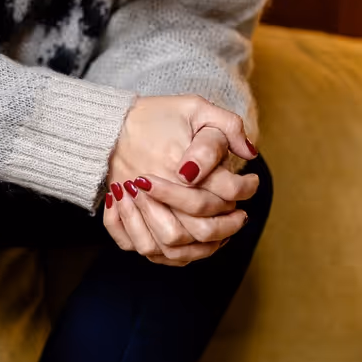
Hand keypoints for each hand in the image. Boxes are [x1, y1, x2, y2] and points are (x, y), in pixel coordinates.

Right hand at [103, 93, 259, 266]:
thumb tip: (249, 152)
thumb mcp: (194, 106)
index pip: (223, 192)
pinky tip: (190, 244)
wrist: (110, 123)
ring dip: (202, 247)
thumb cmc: (154, 115)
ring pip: (174, 246)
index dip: (245, 190)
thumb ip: (227, 124)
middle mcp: (156, 190)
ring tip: (220, 236)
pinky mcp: (125, 215)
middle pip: (201, 228)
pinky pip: (147, 249)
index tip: (252, 183)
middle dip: (228, 226)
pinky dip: (171, 254)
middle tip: (240, 216)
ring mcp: (137, 206)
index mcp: (177, 162)